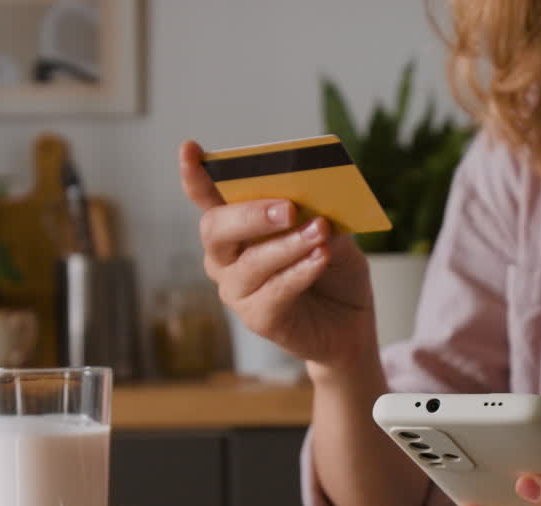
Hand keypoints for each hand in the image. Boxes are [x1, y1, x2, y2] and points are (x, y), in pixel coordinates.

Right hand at [178, 140, 377, 367]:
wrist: (351, 322)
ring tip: (319, 231)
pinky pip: (274, 292)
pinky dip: (300, 271)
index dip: (195, 175)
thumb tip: (313, 204)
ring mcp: (238, 290)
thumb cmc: (334, 270)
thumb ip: (317, 215)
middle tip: (287, 208)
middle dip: (250, 214)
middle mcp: (226, 257)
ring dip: (287, 244)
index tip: (189, 149)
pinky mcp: (258, 318)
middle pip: (216, 229)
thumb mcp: (334, 233)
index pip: (208, 198)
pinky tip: (321, 258)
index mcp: (238, 226)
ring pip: (251, 262)